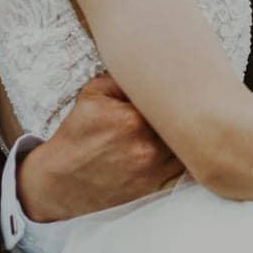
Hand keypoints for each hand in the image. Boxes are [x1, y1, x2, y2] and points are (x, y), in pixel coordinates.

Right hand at [16, 74, 183, 222]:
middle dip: (186, 111)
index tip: (180, 86)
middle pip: (183, 121)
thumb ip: (123, 78)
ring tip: (185, 121)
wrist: (61, 180)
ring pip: (185, 145)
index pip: (170, 98)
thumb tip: (152, 68)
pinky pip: (181, 166)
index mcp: (132, 119)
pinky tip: (179, 144)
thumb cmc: (77, 134)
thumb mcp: (92, 94)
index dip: (177, 91)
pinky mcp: (154, 184)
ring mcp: (152, 168)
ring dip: (185, 133)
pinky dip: (182, 153)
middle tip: (191, 102)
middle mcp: (146, 145)